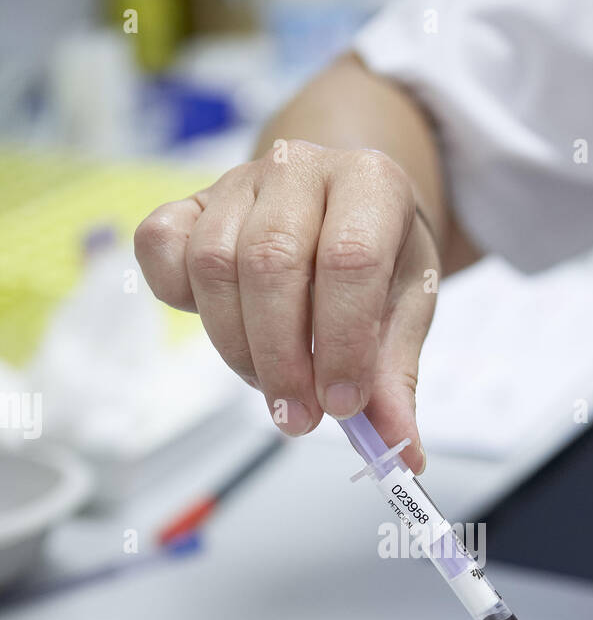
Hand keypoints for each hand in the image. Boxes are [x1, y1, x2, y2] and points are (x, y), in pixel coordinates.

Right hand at [134, 140, 439, 470]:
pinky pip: (160, 244)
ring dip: (238, 346)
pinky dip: (177, 298)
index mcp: (371, 183)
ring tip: (272, 386)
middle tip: (298, 416)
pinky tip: (225, 330)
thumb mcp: (405, 309)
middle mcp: (299, 169)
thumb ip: (396, 377)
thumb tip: (400, 450)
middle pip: (271, 262)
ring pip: (214, 263)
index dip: (343, 341)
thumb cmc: (378, 257)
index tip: (342, 406)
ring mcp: (236, 181)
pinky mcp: (189, 201)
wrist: (342, 205)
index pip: (350, 258)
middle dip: (282, 358)